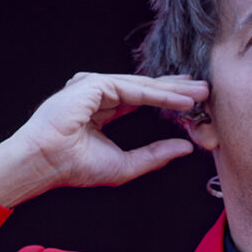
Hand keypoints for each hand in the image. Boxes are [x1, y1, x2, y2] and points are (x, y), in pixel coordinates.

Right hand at [0, 72, 208, 205]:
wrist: (47, 164)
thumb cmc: (76, 167)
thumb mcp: (126, 165)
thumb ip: (155, 155)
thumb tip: (186, 147)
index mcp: (102, 109)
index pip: (141, 99)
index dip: (167, 99)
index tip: (192, 101)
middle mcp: (99, 94)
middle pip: (145, 88)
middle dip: (176, 89)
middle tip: (205, 89)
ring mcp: (95, 86)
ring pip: (142, 85)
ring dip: (173, 90)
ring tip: (199, 93)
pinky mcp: (94, 84)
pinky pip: (134, 88)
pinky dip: (159, 95)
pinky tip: (180, 100)